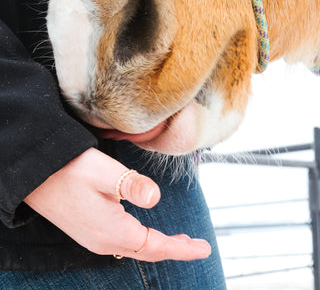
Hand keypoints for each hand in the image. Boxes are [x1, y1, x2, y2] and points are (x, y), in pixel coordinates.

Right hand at [24, 148, 210, 261]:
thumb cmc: (69, 170)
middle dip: (174, 249)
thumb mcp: (104, 172)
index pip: (156, 245)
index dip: (182, 249)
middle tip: (197, 246)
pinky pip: (122, 243)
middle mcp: (104, 241)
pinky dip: (142, 242)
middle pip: (148, 251)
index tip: (204, 248)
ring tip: (178, 241)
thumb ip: (133, 185)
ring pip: (135, 248)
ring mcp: (94, 238)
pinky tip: (144, 233)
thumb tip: (156, 197)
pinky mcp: (88, 231)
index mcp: (113, 230)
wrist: (34, 176)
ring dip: (158, 246)